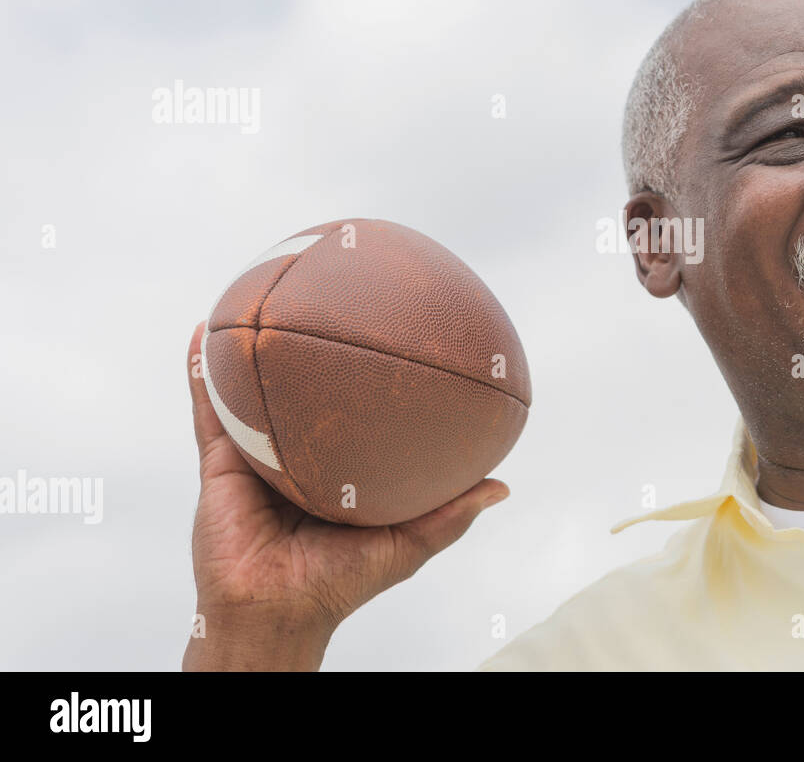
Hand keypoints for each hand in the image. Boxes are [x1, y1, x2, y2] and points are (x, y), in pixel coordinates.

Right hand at [182, 321, 506, 669]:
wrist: (272, 613)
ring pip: (254, 389)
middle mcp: (299, 452)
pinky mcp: (219, 462)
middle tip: (329, 294)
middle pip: (306, 389)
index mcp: (340, 467)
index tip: (393, 329)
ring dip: (253, 344)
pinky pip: (208, 410)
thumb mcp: (404, 545)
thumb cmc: (339, 585)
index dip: (372, 374)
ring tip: (261, 292)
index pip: (358, 412)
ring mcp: (257, 454)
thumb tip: (502, 486)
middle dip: (313, 345)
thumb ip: (449, 516)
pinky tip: (202, 332)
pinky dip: (201, 373)